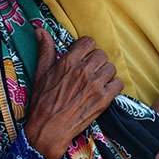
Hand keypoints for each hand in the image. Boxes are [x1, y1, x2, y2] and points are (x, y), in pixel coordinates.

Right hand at [24, 29, 122, 158]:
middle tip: (89, 71)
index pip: (88, 42)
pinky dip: (114, 86)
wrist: (49, 128)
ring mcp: (95, 85)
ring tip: (96, 81)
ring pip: (111, 67)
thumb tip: (40, 30)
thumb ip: (45, 49)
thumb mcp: (40, 73)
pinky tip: (104, 90)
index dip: (86, 48)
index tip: (82, 56)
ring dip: (105, 73)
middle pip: (101, 54)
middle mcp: (83, 71)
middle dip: (96, 61)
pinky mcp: (104, 99)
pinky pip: (118, 84)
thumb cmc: (42, 102)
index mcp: (68, 62)